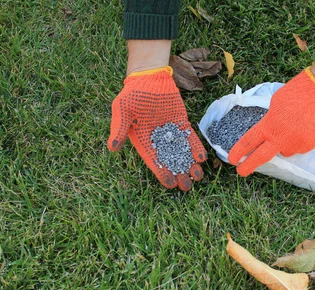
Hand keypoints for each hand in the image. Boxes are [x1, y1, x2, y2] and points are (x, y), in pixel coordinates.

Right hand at [108, 66, 206, 190]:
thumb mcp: (122, 110)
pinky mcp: (182, 123)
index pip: (154, 161)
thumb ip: (119, 128)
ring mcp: (172, 132)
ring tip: (198, 177)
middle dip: (179, 173)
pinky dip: (196, 148)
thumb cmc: (132, 94)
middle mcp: (158, 140)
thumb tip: (112, 148)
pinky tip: (201, 158)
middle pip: (170, 161)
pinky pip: (190, 138)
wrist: (149, 78)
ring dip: (190, 165)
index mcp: (143, 140)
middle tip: (188, 186)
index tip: (171, 184)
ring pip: (182, 153)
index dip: (162, 173)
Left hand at [228, 67, 314, 175]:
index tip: (232, 159)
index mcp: (269, 125)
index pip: (249, 142)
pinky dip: (299, 141)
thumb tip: (269, 130)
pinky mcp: (309, 146)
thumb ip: (269, 121)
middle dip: (249, 166)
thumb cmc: (296, 92)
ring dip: (284, 144)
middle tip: (241, 172)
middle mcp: (281, 139)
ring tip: (292, 128)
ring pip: (285, 151)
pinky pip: (300, 147)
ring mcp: (296, 144)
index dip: (238, 151)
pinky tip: (304, 127)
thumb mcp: (274, 104)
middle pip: (261, 157)